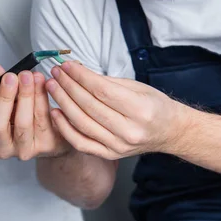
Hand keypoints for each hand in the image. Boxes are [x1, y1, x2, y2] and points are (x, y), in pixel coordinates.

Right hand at [0, 61, 71, 159]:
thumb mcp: (8, 97)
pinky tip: (43, 83)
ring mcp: (23, 149)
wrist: (53, 133)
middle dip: (4, 97)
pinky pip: (43, 120)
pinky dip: (42, 99)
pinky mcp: (45, 146)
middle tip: (11, 77)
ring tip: (29, 76)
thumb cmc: (24, 115)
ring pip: (23, 123)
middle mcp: (1, 145)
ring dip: (26, 95)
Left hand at [45, 61, 182, 159]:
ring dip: (63, 103)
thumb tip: (78, 72)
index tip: (67, 65)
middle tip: (55, 73)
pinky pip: (81, 143)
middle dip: (68, 86)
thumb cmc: (154, 106)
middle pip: (89, 106)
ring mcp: (118, 146)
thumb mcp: (138, 87)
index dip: (81, 77)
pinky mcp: (110, 155)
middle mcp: (129, 131)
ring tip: (52, 87)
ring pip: (82, 123)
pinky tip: (55, 113)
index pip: (102, 91)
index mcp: (140, 110)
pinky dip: (65, 128)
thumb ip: (107, 82)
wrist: (168, 132)